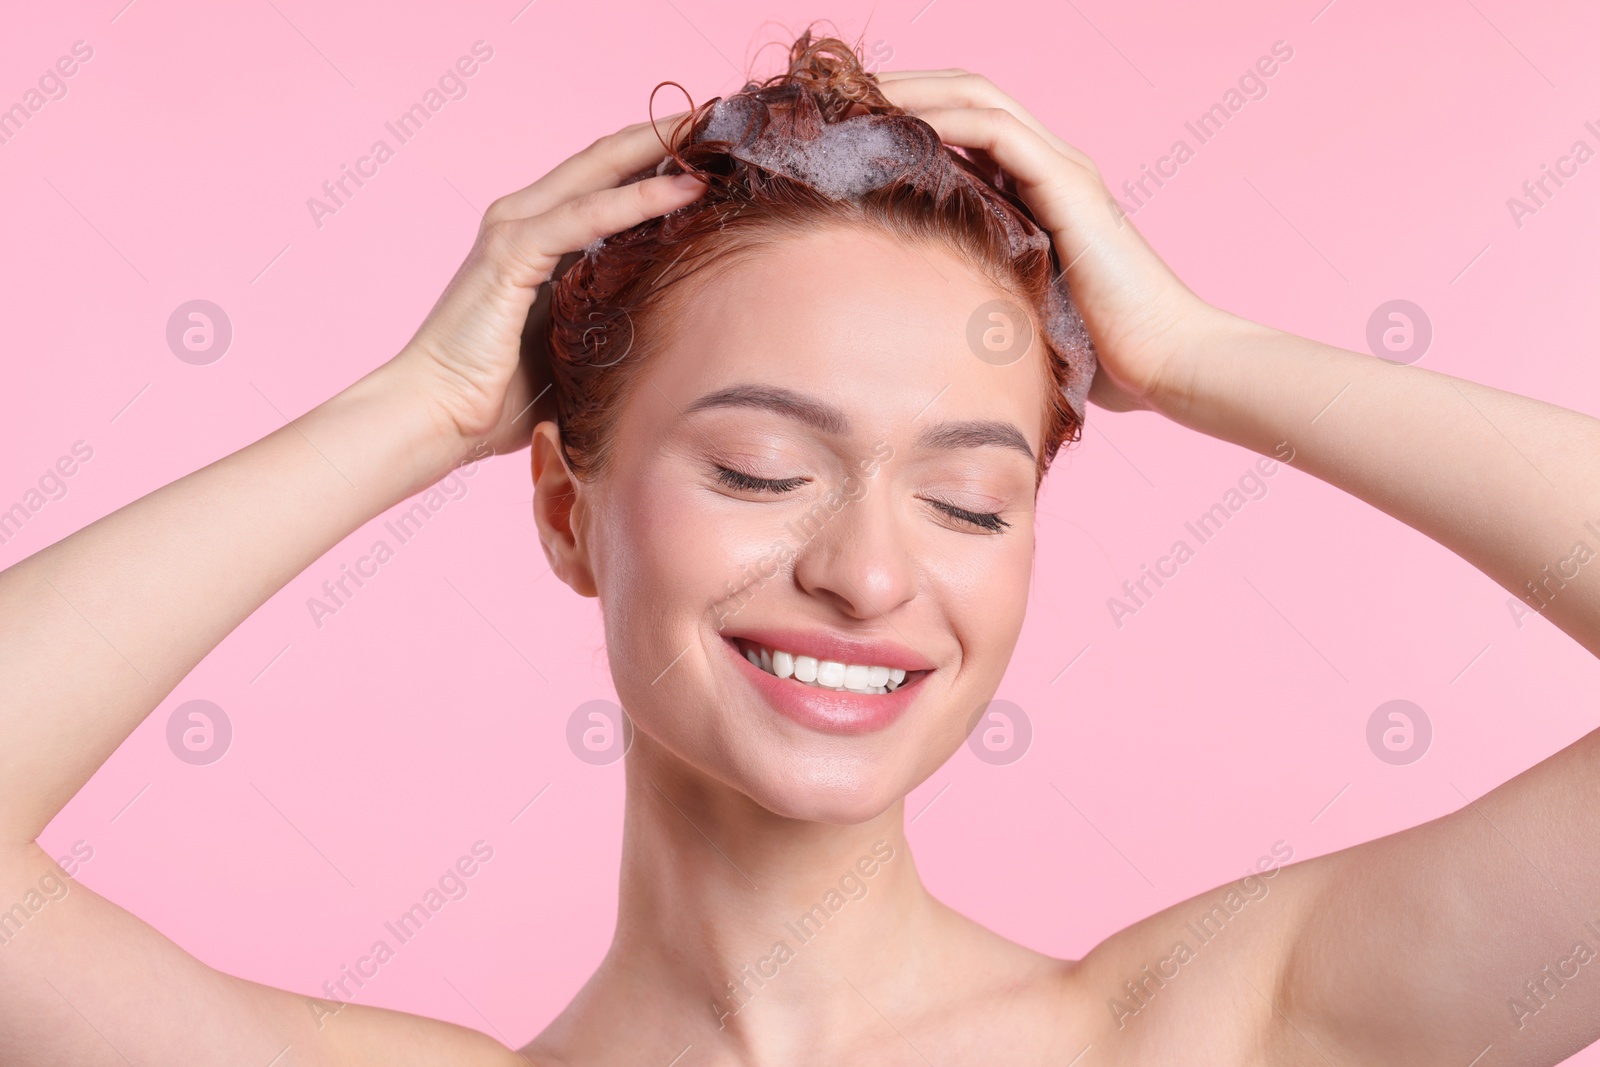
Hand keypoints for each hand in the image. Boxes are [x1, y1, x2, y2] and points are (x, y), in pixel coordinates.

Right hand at [390, 113, 707, 456]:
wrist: (437, 417)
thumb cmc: (498, 397)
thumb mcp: (572, 345)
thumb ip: (606, 318)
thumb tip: (670, 329)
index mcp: (537, 237)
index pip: (605, 179)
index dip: (657, 156)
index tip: (714, 146)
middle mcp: (523, 219)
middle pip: (606, 158)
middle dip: (666, 134)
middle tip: (724, 115)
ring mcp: (514, 230)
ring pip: (599, 172)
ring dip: (660, 150)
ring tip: (716, 135)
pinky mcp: (512, 253)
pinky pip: (586, 216)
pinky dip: (637, 199)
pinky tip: (683, 188)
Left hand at [875, 70, 1225, 413]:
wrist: (1166, 362)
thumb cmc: (1098, 357)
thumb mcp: (1016, 312)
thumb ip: (978, 292)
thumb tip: (912, 318)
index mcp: (1038, 192)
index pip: (968, 126)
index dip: (913, 115)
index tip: (853, 129)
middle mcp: (1051, 169)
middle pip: (969, 96)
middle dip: (904, 88)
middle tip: (840, 98)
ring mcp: (1063, 171)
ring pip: (979, 98)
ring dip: (916, 91)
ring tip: (859, 98)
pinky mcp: (1068, 186)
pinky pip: (998, 131)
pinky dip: (947, 119)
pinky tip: (902, 124)